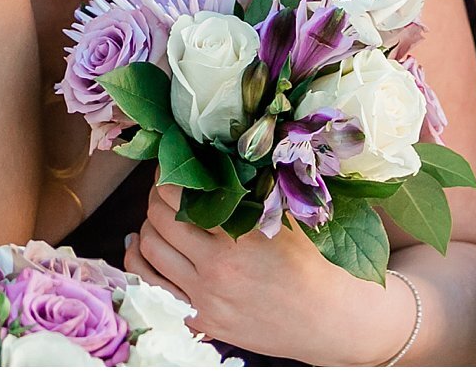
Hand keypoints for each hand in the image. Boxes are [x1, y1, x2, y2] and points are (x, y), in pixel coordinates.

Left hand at [121, 182, 380, 362]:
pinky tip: (144, 246)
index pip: (180, 193)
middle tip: (165, 188)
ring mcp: (208, 297)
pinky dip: (141, 262)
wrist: (334, 319)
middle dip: (156, 197)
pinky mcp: (204, 320)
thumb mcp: (286, 218)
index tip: (173, 165)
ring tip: (159, 216)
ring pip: (149, 250)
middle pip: (158, 218)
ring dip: (147, 227)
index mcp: (240, 236)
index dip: (170, 173)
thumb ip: (253, 190)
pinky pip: (153, 287)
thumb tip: (213, 155)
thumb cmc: (314, 263)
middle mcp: (218, 268)